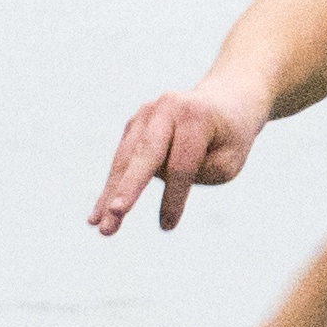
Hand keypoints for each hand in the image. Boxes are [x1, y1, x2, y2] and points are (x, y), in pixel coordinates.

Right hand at [92, 83, 265, 234]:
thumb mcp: (228, 162)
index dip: (174, 196)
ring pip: (126, 159)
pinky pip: (121, 160)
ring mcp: (146, 113)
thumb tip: (150, 177)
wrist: (226, 100)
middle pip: (145, 154)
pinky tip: (96, 216)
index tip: (168, 226)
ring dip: (111, 194)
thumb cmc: (230, 139)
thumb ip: (193, 173)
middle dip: (129, 186)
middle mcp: (166, 108)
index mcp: (196, 116)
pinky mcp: (134, 124)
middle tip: (115, 212)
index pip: (182, 163)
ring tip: (99, 226)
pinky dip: (110, 187)